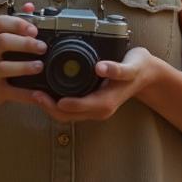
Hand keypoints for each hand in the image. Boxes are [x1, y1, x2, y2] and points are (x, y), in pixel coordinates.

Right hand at [0, 3, 49, 109]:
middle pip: (2, 42)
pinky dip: (26, 95)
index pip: (0, 23)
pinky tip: (40, 95)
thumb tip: (30, 5)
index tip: (34, 28)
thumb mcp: (3, 40)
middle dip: (24, 43)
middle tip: (42, 47)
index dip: (17, 23)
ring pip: (3, 67)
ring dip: (23, 66)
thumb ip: (18, 23)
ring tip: (39, 66)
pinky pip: (11, 92)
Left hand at [41, 46, 160, 121]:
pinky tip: (48, 94)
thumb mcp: (132, 66)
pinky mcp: (93, 105)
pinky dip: (57, 104)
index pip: (75, 108)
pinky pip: (72, 109)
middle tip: (33, 93)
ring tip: (36, 93)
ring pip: (67, 115)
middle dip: (48, 107)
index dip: (55, 104)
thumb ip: (118, 69)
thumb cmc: (138, 67)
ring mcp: (96, 110)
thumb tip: (101, 68)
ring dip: (50, 107)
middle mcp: (100, 110)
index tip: (41, 94)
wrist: (147, 75)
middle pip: (67, 116)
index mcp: (106, 102)